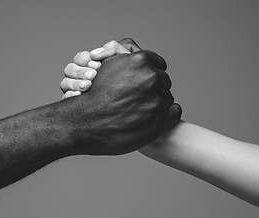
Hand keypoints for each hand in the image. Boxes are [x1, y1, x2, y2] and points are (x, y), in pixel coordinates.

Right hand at [61, 38, 141, 98]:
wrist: (138, 106)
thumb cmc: (132, 82)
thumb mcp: (127, 62)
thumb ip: (114, 49)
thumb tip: (95, 53)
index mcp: (91, 66)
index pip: (80, 58)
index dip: (85, 59)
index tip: (97, 64)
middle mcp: (81, 78)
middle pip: (69, 69)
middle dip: (80, 71)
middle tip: (93, 76)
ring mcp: (77, 92)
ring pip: (64, 83)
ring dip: (75, 83)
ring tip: (88, 86)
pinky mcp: (76, 106)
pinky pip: (65, 100)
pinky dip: (71, 97)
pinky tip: (81, 97)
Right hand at [63, 47, 180, 154]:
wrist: (84, 124)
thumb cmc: (92, 97)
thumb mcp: (105, 66)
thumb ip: (122, 55)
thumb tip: (134, 52)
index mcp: (140, 60)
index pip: (158, 63)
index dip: (150, 73)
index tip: (142, 82)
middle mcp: (151, 77)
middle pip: (164, 81)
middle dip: (154, 89)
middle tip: (138, 100)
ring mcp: (158, 99)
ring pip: (167, 97)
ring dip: (158, 104)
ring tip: (139, 112)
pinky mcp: (162, 120)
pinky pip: (175, 111)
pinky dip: (166, 116)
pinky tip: (151, 119)